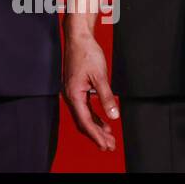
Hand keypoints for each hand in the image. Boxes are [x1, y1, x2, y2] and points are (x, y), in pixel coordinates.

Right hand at [62, 23, 119, 150]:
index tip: (105, 145)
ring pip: (84, 116)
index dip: (96, 135)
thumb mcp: (100, 76)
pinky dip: (95, 117)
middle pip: (83, 121)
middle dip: (96, 135)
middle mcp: (71, 95)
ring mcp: (73, 92)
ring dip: (96, 127)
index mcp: (74, 94)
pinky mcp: (77, 88)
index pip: (85, 121)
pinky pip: (85, 108)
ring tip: (109, 138)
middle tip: (110, 146)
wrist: (78, 38)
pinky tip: (104, 122)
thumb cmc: (87, 54)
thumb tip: (113, 115)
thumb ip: (106, 97)